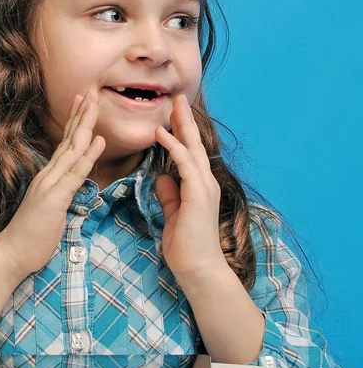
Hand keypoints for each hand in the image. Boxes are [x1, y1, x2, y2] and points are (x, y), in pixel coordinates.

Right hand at [0, 89, 105, 280]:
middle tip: (90, 91)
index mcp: (48, 176)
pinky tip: (98, 140)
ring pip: (72, 149)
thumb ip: (62, 193)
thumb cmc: (32, 234)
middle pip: (68, 139)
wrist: (12, 253)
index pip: (64, 144)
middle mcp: (48, 174)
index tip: (83, 102)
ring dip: (85, 125)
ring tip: (95, 103)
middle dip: (81, 114)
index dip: (75, 122)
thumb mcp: (51, 208)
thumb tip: (74, 183)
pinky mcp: (54, 198)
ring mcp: (50, 184)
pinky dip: (87, 155)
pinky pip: (75, 173)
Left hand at [153, 93, 225, 281]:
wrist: (198, 269)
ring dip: (181, 126)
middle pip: (194, 144)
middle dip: (185, 120)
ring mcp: (204, 187)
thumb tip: (163, 178)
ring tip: (172, 106)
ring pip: (192, 148)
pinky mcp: (198, 194)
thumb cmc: (186, 245)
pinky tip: (162, 133)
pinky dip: (174, 146)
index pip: (190, 153)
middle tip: (177, 99)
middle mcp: (205, 182)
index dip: (182, 133)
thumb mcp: (174, 214)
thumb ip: (170, 195)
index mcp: (200, 186)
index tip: (172, 116)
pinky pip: (185, 163)